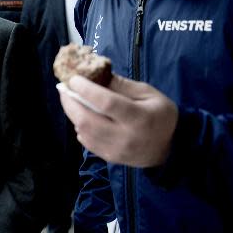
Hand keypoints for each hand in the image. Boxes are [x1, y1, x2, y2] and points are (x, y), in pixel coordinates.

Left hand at [58, 74, 177, 166]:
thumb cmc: (160, 115)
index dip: (86, 90)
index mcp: (139, 118)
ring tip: (70, 100)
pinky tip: (82, 116)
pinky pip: (86, 142)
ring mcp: (116, 150)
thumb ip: (122, 85)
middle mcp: (126, 137)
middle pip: (87, 120)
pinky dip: (80, 127)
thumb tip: (95, 74)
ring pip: (83, 132)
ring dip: (72, 114)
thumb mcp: (148, 94)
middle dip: (70, 102)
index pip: (106, 103)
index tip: (74, 79)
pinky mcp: (110, 158)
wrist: (170, 148)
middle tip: (63, 88)